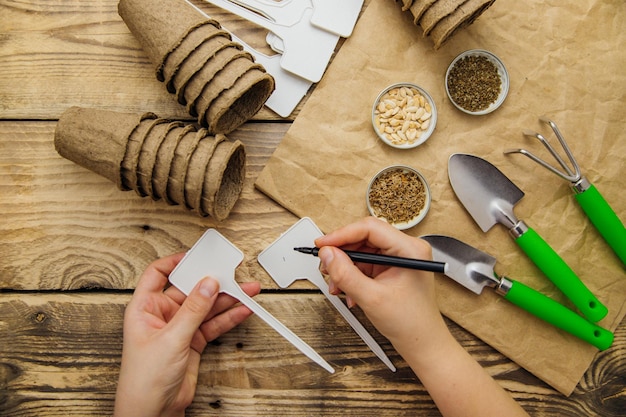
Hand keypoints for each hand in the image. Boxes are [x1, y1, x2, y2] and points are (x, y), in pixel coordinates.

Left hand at [114, 253, 260, 416]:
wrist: (153, 412)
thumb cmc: (143, 381)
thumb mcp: (171, 339)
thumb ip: (193, 310)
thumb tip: (207, 283)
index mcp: (144, 308)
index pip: (158, 274)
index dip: (177, 262)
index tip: (198, 255)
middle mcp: (162, 315)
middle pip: (189, 289)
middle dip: (211, 281)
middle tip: (231, 272)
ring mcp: (179, 328)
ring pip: (205, 306)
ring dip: (226, 299)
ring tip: (247, 290)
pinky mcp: (193, 342)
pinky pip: (213, 323)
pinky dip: (228, 317)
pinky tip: (242, 309)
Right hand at [316, 217, 528, 416]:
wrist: (421, 343)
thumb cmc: (410, 323)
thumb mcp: (371, 298)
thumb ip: (346, 274)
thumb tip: (327, 254)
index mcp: (409, 249)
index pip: (370, 228)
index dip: (342, 234)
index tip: (322, 244)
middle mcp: (405, 249)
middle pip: (363, 238)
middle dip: (341, 254)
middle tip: (325, 266)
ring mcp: (397, 258)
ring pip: (361, 251)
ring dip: (344, 268)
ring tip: (336, 285)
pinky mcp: (390, 268)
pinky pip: (364, 264)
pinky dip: (351, 276)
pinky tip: (347, 291)